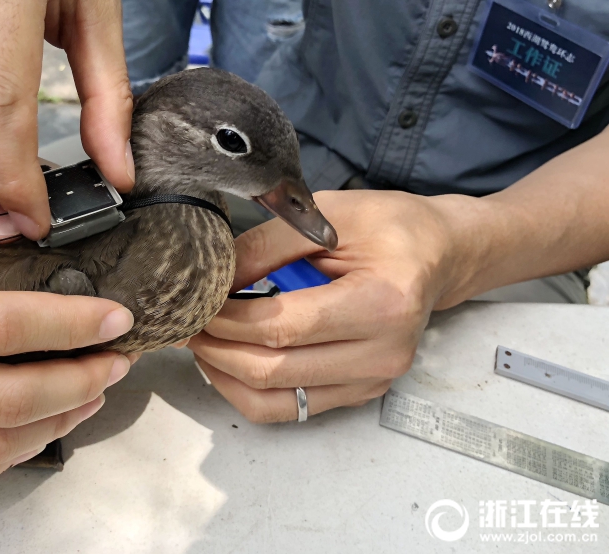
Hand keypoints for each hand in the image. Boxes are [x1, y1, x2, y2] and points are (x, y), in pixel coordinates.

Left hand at [189, 190, 469, 422]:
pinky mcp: (359, 393)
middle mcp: (383, 354)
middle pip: (274, 371)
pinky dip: (248, 389)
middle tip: (186, 324)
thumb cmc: (391, 228)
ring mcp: (373, 380)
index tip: (196, 304)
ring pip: (275, 401)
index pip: (283, 327)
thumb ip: (265, 247)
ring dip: (225, 376)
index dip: (228, 320)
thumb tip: (211, 280)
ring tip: (201, 343)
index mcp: (382, 303)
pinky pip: (289, 409)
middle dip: (217, 349)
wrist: (438, 255)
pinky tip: (228, 360)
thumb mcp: (329, 215)